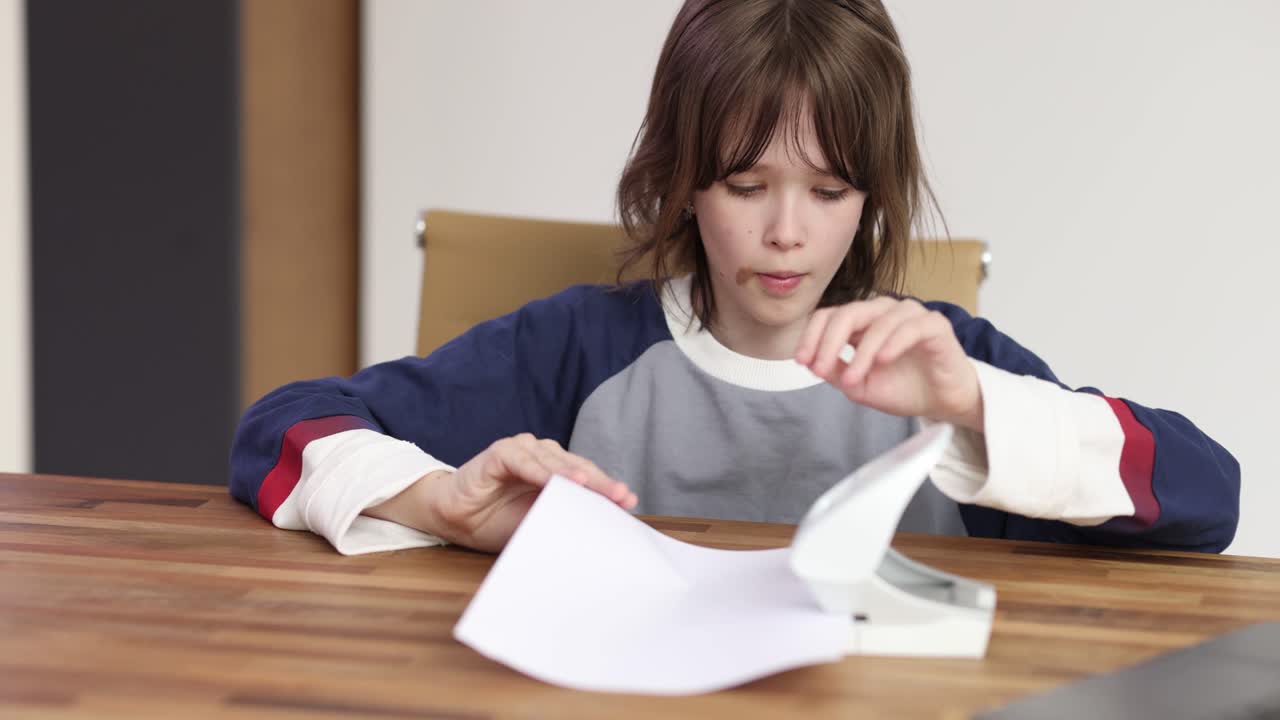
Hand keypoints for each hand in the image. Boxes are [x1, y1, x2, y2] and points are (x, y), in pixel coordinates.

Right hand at [368, 434, 634, 552]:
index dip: (607, 488)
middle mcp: (543, 456)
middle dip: (599, 483)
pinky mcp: (500, 453)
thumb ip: (564, 518)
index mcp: (556, 472)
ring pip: (553, 460)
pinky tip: (552, 483)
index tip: (629, 501)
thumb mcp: (539, 524)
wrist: (455, 520)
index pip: (588, 478)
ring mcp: (523, 451)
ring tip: (590, 487)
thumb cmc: (498, 522)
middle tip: (619, 496)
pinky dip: (538, 471)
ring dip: (571, 474)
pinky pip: (523, 461)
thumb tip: (597, 529)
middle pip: (577, 467)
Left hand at [794, 297, 983, 430]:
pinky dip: (894, 342)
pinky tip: (883, 360)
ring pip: (878, 322)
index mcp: (862, 322)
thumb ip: (837, 371)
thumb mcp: (860, 385)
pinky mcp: (935, 325)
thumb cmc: (903, 388)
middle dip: (829, 342)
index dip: (812, 337)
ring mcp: (910, 315)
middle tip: (821, 369)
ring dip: (861, 352)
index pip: (829, 316)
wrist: (942, 402)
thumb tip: (812, 361)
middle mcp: (883, 312)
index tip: (803, 362)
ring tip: (854, 380)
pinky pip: (911, 327)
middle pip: (848, 313)